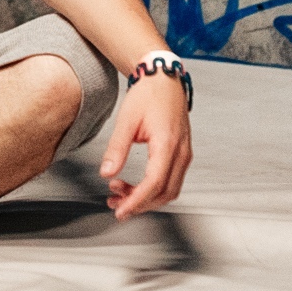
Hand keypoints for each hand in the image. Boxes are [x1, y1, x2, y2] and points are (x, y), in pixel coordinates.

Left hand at [99, 72, 191, 219]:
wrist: (164, 79)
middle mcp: (181, 152)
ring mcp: (185, 154)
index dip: (137, 201)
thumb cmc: (147, 95)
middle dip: (140, 204)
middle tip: (115, 204)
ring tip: (119, 193)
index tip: (120, 210)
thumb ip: (117, 148)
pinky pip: (171, 180)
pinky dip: (153, 189)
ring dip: (146, 198)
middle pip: (164, 192)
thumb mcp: (126, 120)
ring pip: (169, 190)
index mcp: (168, 144)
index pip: (155, 183)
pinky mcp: (182, 154)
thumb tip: (106, 173)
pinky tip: (134, 186)